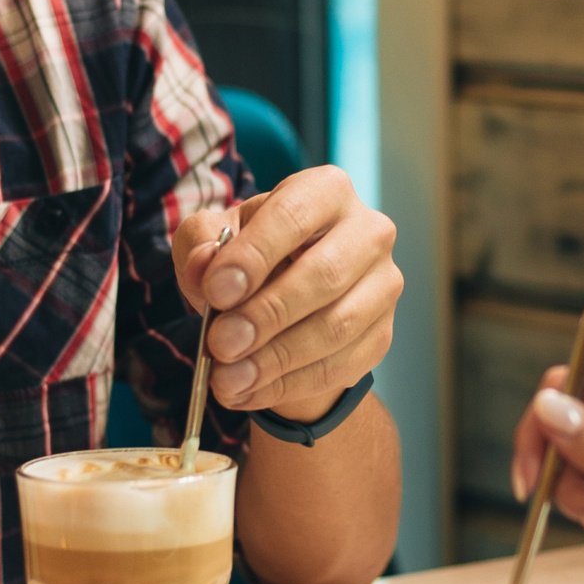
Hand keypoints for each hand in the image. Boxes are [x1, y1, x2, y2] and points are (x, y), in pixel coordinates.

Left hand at [174, 167, 400, 421]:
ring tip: (227, 379)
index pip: (294, 216)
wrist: (285, 302)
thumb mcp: (211, 240)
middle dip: (267, 314)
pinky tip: (247, 392)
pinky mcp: (382, 333)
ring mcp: (383, 284)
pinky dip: (289, 385)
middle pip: (325, 274)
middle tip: (220, 344)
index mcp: (325, 191)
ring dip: (276, 359)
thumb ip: (200, 244)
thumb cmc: (248, 259)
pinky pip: (341, 366)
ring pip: (337, 327)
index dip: (254, 255)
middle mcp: (368, 231)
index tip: (215, 291)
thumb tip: (205, 263)